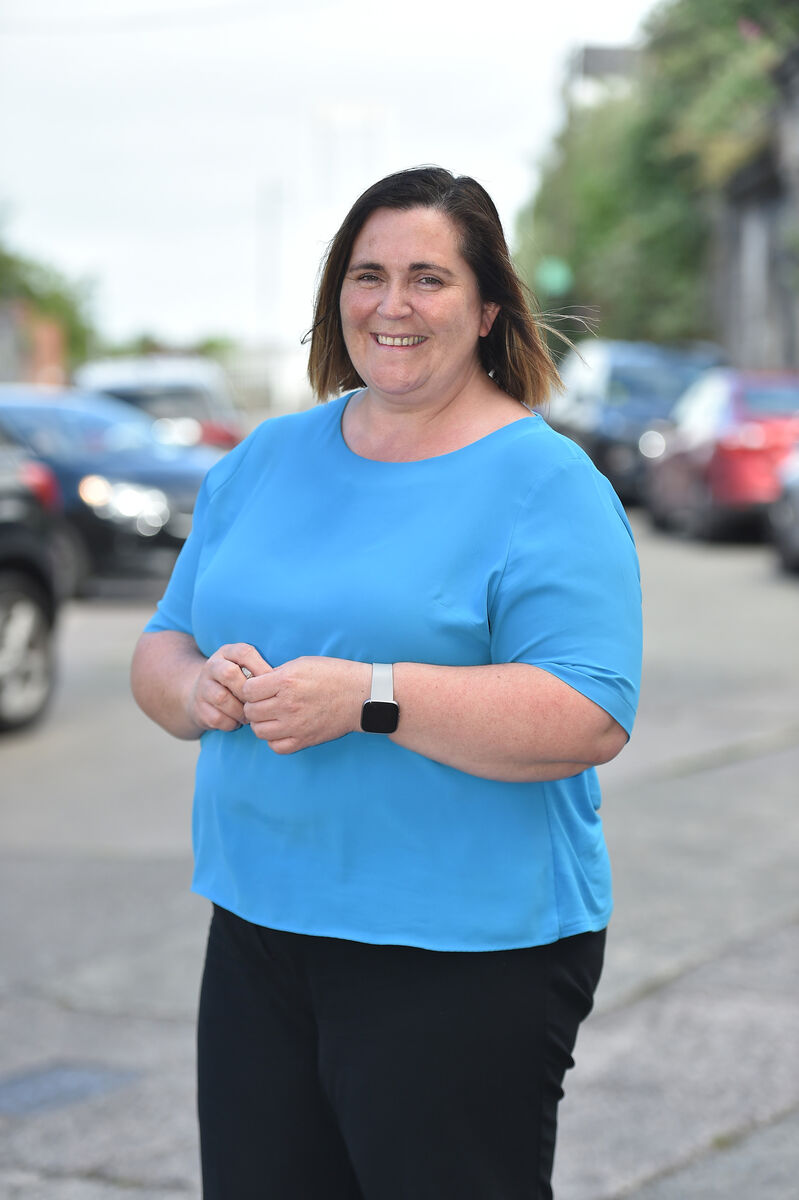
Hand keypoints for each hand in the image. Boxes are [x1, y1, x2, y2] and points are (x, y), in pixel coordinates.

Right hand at [187, 643, 270, 732]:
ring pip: (222, 698)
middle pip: (229, 674)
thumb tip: (282, 683)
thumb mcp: (247, 669)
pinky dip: (231, 723)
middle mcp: (212, 666)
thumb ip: (262, 672)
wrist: (204, 696)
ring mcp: (203, 686)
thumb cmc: (238, 682)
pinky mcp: (198, 707)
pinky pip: (217, 718)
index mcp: (227, 652)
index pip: (243, 653)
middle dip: (247, 692)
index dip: (260, 668)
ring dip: (241, 711)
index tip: (272, 684)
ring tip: (250, 716)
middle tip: (259, 703)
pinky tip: (237, 722)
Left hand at [242, 656, 369, 752]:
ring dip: (261, 723)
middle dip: (252, 706)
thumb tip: (257, 683)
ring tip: (271, 716)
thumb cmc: (334, 675)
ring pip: (259, 731)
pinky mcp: (304, 740)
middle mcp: (288, 704)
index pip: (247, 690)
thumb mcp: (303, 663)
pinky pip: (276, 747)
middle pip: (250, 711)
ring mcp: (295, 725)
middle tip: (262, 702)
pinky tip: (281, 729)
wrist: (361, 695)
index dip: (249, 688)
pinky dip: (274, 739)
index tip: (256, 688)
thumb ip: (277, 673)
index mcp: (286, 681)